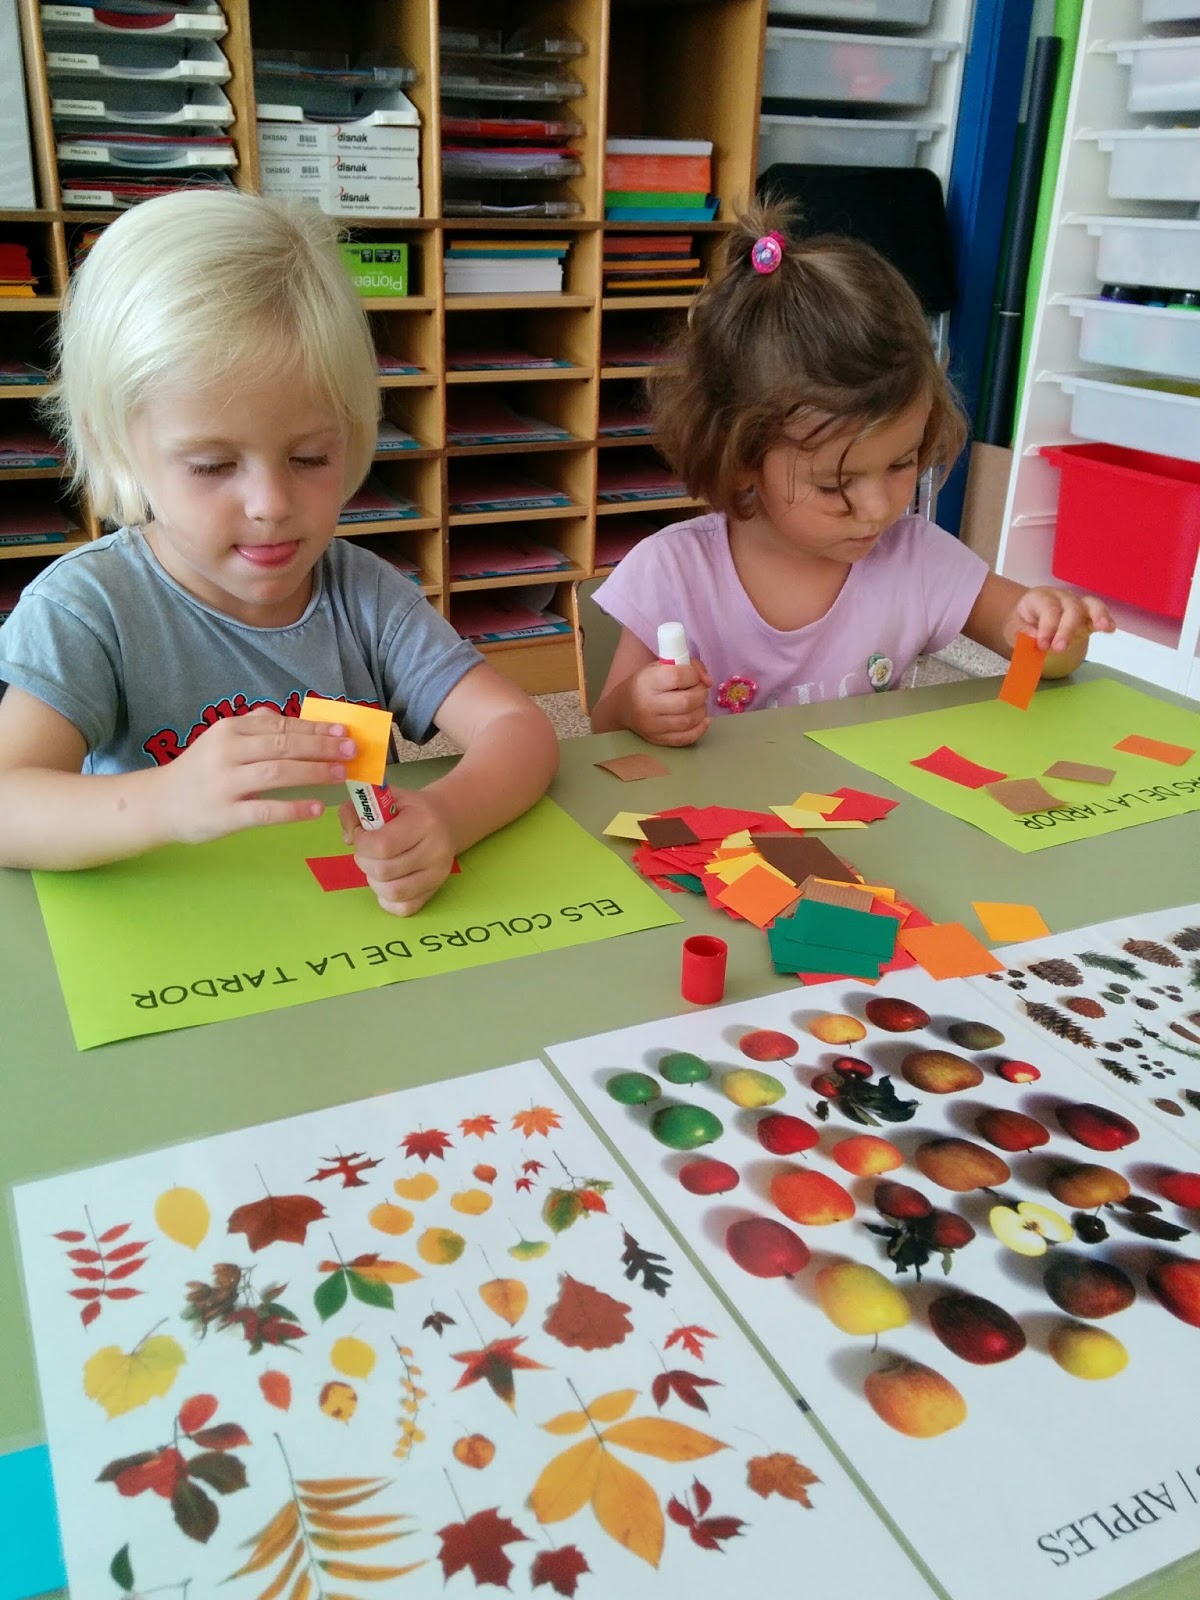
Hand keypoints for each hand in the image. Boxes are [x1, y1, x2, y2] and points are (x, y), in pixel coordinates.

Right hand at [158, 708, 355, 843]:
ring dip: (314, 772)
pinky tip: (317, 808)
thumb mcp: (220, 740)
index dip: (315, 728)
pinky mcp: (225, 815)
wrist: (159, 804)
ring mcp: (225, 784)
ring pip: (278, 773)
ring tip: (341, 774)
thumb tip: (285, 715)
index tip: (343, 731)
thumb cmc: (198, 771)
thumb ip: (252, 726)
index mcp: (230, 731)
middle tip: (352, 751)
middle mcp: (227, 753)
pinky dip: (295, 809)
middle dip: (322, 747)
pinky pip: (266, 811)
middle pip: (284, 746)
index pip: (281, 726)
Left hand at [339, 786, 454, 915]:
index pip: (382, 845)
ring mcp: (437, 875)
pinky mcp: (434, 892)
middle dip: (364, 861)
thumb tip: (348, 838)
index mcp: (423, 821)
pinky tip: (386, 882)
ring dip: (374, 880)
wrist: (445, 821)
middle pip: (383, 870)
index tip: (360, 835)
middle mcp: (435, 850)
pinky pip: (403, 908)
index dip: (361, 843)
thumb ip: (356, 810)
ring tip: (376, 865)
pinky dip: (387, 899)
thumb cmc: (409, 809)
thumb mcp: (384, 797)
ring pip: (392, 892)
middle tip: (367, 851)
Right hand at [626, 658, 712, 746]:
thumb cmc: (646, 683)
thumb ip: (689, 666)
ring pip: (690, 720)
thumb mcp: (661, 666)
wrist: (623, 707)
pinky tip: (701, 719)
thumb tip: (708, 682)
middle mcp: (647, 706)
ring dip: (701, 710)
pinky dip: (700, 728)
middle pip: (687, 701)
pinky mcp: (658, 740)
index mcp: (646, 682)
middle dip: (700, 693)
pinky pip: (687, 738)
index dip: (693, 675)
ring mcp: (653, 726)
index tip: (692, 676)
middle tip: (698, 690)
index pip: (678, 677)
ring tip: (697, 703)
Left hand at [1011, 587, 1115, 660]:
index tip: (1042, 645)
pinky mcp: (1088, 616)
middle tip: (1059, 648)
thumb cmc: (1022, 625)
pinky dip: (1106, 619)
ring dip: (1098, 615)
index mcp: (1040, 598)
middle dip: (1067, 629)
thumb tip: (1034, 637)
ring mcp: (1077, 604)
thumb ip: (1021, 632)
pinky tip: (1111, 629)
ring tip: (1103, 626)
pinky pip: (1099, 613)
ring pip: (1090, 604)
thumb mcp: (1013, 629)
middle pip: (1070, 608)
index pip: (1048, 609)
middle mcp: (1061, 598)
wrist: (1028, 622)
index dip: (1047, 627)